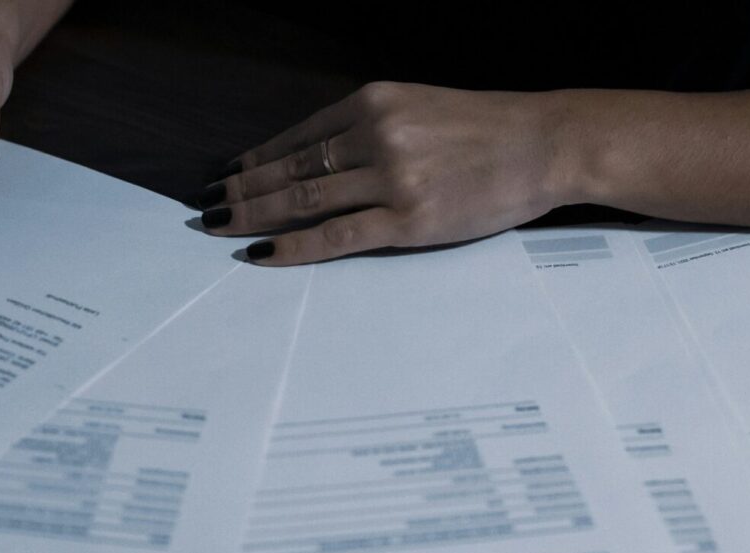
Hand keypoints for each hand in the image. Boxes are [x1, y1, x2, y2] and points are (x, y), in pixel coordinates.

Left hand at [196, 82, 574, 264]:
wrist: (544, 145)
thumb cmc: (485, 130)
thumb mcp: (418, 108)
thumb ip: (369, 129)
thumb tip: (314, 161)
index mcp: (372, 102)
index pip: (297, 137)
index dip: (254, 160)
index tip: (225, 176)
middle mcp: (375, 134)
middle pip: (289, 169)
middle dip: (241, 191)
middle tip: (205, 209)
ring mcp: (391, 178)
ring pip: (303, 201)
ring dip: (254, 216)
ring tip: (221, 229)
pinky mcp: (408, 220)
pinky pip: (335, 236)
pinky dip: (292, 247)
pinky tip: (263, 253)